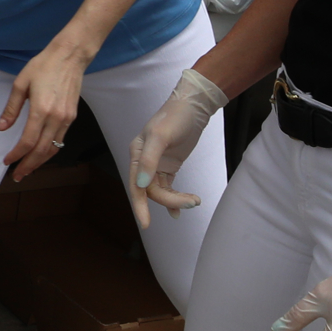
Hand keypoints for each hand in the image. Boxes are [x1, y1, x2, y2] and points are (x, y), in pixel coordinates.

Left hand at [0, 42, 88, 180]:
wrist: (70, 56)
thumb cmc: (44, 66)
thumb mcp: (21, 84)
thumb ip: (11, 108)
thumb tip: (1, 128)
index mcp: (41, 110)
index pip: (28, 141)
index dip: (17, 155)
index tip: (7, 161)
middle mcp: (56, 118)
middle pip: (42, 151)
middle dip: (29, 165)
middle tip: (17, 175)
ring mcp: (66, 119)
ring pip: (54, 148)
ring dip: (40, 162)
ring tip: (28, 169)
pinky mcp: (71, 116)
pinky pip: (60, 140)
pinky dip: (50, 151)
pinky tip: (41, 153)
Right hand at [125, 68, 224, 228]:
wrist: (194, 106)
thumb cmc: (175, 117)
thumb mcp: (161, 136)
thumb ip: (149, 160)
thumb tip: (142, 185)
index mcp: (137, 153)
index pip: (136, 185)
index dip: (140, 206)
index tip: (146, 225)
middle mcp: (144, 161)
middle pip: (151, 190)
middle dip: (170, 200)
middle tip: (192, 202)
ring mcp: (157, 164)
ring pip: (161, 191)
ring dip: (176, 200)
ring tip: (195, 201)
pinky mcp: (169, 165)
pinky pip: (168, 187)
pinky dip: (174, 199)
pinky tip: (179, 212)